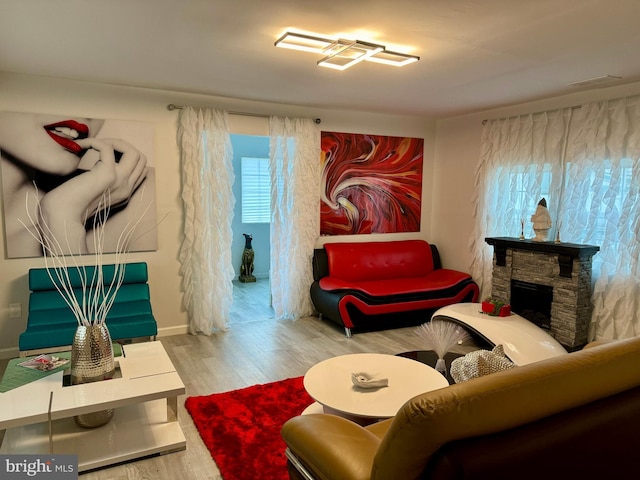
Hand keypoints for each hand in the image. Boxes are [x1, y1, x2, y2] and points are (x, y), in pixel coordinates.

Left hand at [37, 137, 147, 253]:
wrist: (62, 215)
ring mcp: (120, 182)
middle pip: (141, 158)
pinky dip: (93, 141)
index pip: (141, 168)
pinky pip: (107, 148)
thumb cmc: (71, 203)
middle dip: (122, 146)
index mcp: (125, 193)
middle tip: (101, 146)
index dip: (125, 156)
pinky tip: (81, 145)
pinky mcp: (107, 175)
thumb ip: (102, 179)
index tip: (105, 154)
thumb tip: (100, 160)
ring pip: (133, 152)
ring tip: (94, 145)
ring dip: (113, 142)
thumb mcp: (94, 191)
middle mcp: (127, 188)